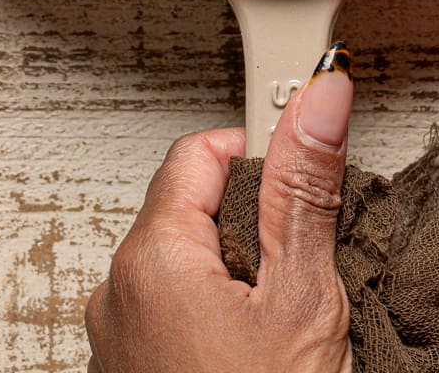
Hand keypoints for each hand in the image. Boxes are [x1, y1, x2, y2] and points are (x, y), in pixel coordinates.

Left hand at [86, 42, 353, 372]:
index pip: (204, 150)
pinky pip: (175, 313)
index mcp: (149, 259)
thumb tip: (322, 94)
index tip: (304, 176)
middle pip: (197, 208)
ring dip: (238, 278)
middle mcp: (116, 294)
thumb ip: (306, 190)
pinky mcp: (130, 371)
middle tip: (300, 275)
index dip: (264, 158)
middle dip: (255, 227)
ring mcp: (117, 340)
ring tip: (282, 328)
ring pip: (189, 265)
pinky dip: (216, 319)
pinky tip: (256, 353)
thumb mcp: (303, 297)